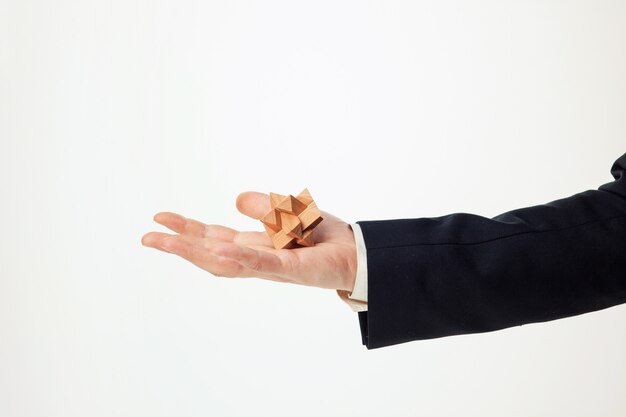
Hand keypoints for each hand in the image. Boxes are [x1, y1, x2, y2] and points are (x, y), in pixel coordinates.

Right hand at [141, 192, 356, 291]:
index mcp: (253, 245)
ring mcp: (272, 268)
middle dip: (179, 246)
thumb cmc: (322, 238)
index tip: (158, 218)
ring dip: (197, 253)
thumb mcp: (289, 213)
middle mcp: (257, 259)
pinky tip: (219, 250)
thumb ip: (264, 208)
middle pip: (211, 253)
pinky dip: (241, 257)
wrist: (356, 254)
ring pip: (228, 262)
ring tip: (168, 243)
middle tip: (147, 237)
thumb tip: (236, 199)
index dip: (186, 229)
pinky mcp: (294, 270)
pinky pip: (264, 263)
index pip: (212, 238)